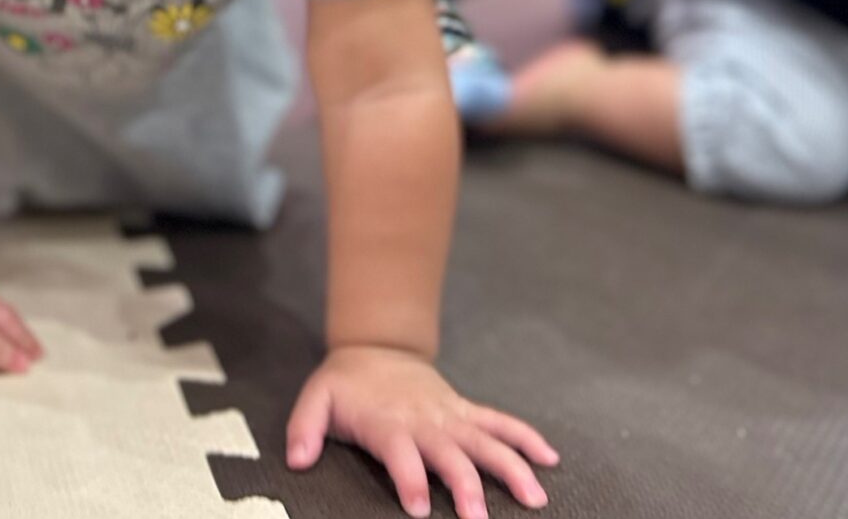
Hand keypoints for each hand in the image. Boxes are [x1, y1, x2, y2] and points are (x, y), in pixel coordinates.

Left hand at [286, 345, 557, 518]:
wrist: (375, 346)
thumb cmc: (345, 383)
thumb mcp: (315, 399)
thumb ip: (304, 428)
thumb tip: (296, 460)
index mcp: (389, 423)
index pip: (401, 455)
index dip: (409, 480)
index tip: (418, 510)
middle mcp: (425, 421)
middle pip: (452, 454)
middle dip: (467, 486)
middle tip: (478, 518)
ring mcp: (450, 416)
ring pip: (486, 441)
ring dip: (512, 467)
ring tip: (535, 498)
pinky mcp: (465, 411)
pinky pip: (500, 422)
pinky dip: (526, 437)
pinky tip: (550, 459)